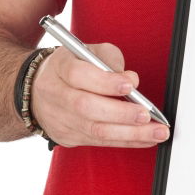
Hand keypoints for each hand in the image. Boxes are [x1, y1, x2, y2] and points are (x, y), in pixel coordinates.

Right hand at [30, 42, 169, 148]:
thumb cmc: (70, 67)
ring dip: (130, 133)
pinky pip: (99, 142)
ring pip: (95, 131)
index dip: (105, 82)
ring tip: (155, 132)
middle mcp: (56, 95)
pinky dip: (126, 141)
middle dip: (121, 114)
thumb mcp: (88, 51)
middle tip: (146, 115)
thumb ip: (110, 59)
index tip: (130, 84)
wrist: (38, 90)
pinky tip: (145, 138)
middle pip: (86, 107)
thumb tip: (131, 79)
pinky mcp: (68, 137)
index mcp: (60, 68)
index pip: (79, 75)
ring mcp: (60, 119)